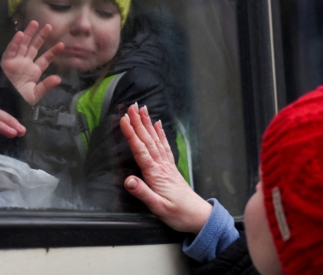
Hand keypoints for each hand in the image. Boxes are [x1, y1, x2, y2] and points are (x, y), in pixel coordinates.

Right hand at [1, 20, 64, 104]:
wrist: (5, 103)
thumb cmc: (19, 100)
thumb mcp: (35, 95)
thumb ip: (46, 86)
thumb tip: (59, 78)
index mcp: (33, 71)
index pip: (45, 59)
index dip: (52, 52)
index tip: (62, 45)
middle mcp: (25, 64)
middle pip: (34, 47)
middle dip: (41, 37)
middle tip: (49, 26)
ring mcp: (15, 61)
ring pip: (23, 45)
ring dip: (28, 34)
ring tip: (35, 23)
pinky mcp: (6, 62)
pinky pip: (11, 50)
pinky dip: (15, 42)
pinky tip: (20, 34)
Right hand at [120, 103, 211, 233]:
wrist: (198, 217)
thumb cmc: (178, 214)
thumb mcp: (158, 208)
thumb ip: (143, 193)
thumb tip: (128, 180)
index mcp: (155, 174)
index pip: (140, 150)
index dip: (131, 134)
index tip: (124, 119)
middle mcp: (161, 166)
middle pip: (148, 140)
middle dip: (138, 122)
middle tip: (131, 106)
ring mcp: (167, 165)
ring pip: (156, 139)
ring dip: (148, 123)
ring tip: (142, 109)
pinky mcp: (170, 168)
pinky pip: (164, 146)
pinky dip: (160, 133)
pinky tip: (157, 124)